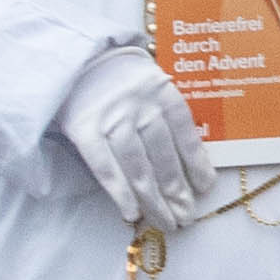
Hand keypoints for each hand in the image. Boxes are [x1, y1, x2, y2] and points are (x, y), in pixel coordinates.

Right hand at [58, 44, 212, 229]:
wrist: (75, 57)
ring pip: (137, 167)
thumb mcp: (149, 84)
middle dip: (177, 192)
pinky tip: (131, 213)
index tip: (204, 189)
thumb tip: (190, 164)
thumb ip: (166, 115)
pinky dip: (119, 192)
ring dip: (153, 200)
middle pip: (163, 157)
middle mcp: (140, 104)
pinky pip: (105, 166)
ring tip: (166, 222)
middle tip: (186, 218)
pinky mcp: (83, 127)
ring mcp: (111, 117)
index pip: (185, 135)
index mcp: (162, 91)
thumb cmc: (119, 77)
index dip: (196, 165)